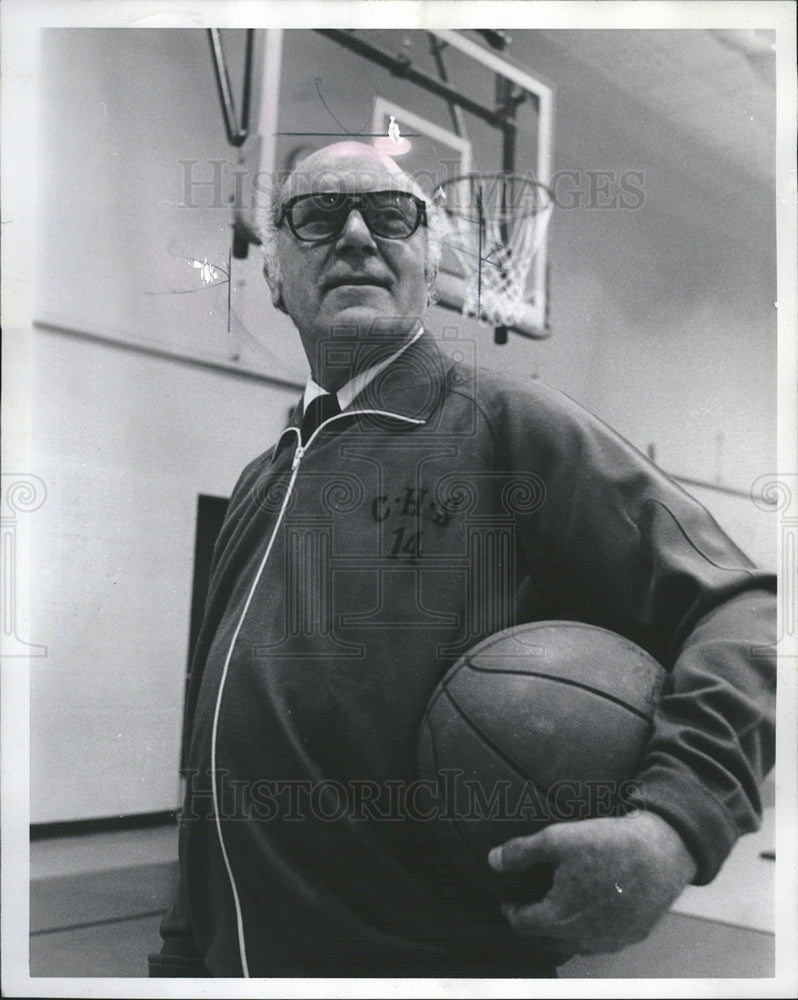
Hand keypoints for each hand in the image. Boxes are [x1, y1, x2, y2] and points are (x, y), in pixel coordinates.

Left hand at [487, 811, 697, 955]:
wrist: (661, 852)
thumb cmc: (610, 845)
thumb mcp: (558, 839)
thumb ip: (522, 852)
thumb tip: (494, 860)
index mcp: (560, 917)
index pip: (522, 925)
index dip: (510, 910)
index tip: (507, 898)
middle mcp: (583, 937)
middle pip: (546, 938)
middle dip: (533, 921)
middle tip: (529, 900)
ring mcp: (609, 940)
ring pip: (574, 942)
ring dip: (560, 928)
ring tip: (557, 903)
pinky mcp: (630, 935)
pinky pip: (600, 939)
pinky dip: (587, 927)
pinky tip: (589, 906)